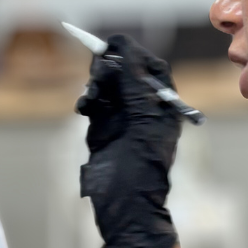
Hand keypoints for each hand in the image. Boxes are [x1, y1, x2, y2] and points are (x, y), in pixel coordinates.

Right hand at [76, 33, 180, 247]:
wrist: (126, 203)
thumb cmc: (144, 164)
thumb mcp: (143, 117)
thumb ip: (132, 80)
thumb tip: (122, 46)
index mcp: (163, 104)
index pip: (150, 67)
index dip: (132, 53)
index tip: (112, 44)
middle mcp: (143, 107)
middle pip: (125, 72)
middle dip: (110, 67)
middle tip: (99, 69)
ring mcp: (121, 117)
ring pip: (106, 85)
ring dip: (96, 83)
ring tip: (91, 96)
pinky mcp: (101, 127)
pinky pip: (93, 102)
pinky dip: (87, 99)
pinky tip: (84, 106)